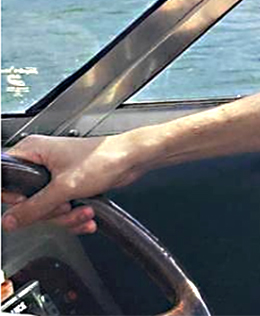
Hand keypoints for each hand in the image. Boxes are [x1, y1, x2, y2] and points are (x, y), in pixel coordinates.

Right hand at [2, 134, 144, 233]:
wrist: (133, 159)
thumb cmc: (104, 158)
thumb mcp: (64, 187)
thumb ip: (34, 207)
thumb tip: (10, 220)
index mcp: (32, 151)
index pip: (5, 179)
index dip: (14, 198)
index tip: (28, 204)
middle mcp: (41, 161)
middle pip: (27, 200)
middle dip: (50, 211)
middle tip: (65, 206)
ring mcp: (56, 175)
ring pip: (47, 208)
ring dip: (67, 216)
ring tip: (84, 210)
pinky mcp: (70, 185)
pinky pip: (63, 208)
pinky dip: (75, 216)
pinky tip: (87, 216)